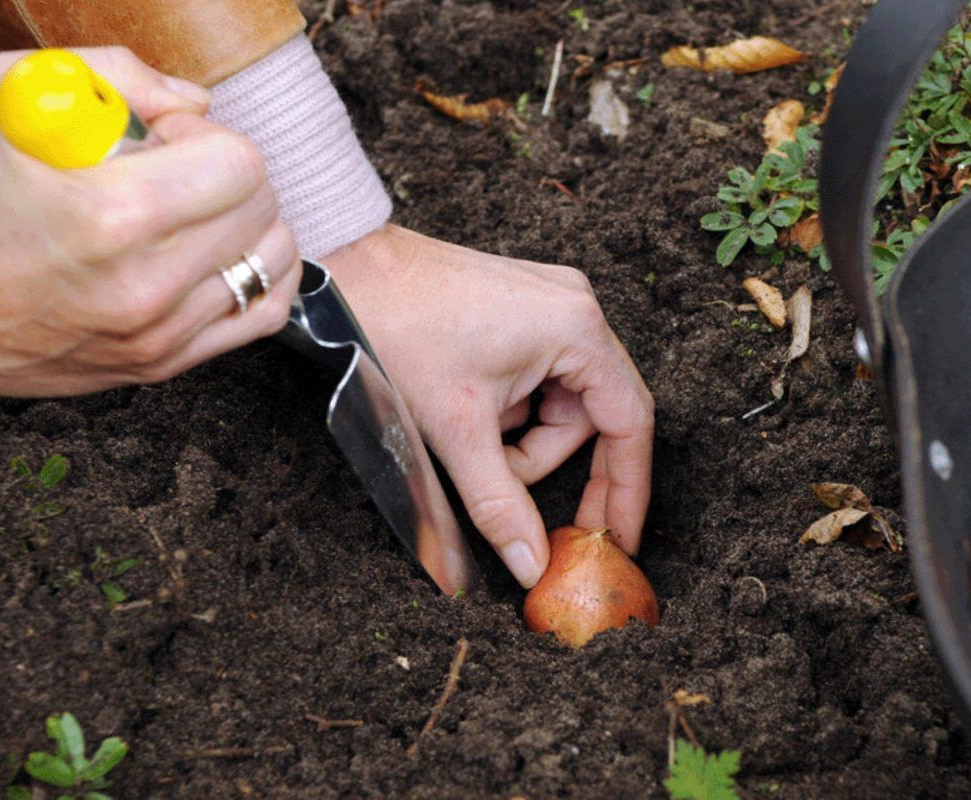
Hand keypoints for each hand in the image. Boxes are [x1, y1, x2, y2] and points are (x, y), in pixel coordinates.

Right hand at [0, 47, 300, 396]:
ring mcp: (155, 336)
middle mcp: (144, 287)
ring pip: (273, 263)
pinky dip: (255, 276)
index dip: (204, 137)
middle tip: (167, 175)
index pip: (240, 166)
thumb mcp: (5, 102)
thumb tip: (194, 103)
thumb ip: (111, 79)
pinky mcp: (157, 366)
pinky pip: (261, 316)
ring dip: (244, 224)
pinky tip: (214, 254)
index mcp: (111, 217)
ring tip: (185, 215)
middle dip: (226, 176)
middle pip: (262, 210)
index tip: (160, 140)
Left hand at [325, 225, 654, 586]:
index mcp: (577, 329)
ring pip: (562, 400)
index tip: (620, 536)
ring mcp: (550, 302)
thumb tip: (534, 564)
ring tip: (472, 443)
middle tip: (535, 514)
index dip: (627, 488)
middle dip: (555, 464)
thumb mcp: (456, 430)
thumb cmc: (397, 328)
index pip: (629, 423)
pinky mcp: (523, 307)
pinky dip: (511, 410)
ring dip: (524, 439)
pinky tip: (470, 412)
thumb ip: (501, 506)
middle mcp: (576, 308)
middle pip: (593, 415)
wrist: (341, 272)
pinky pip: (540, 376)